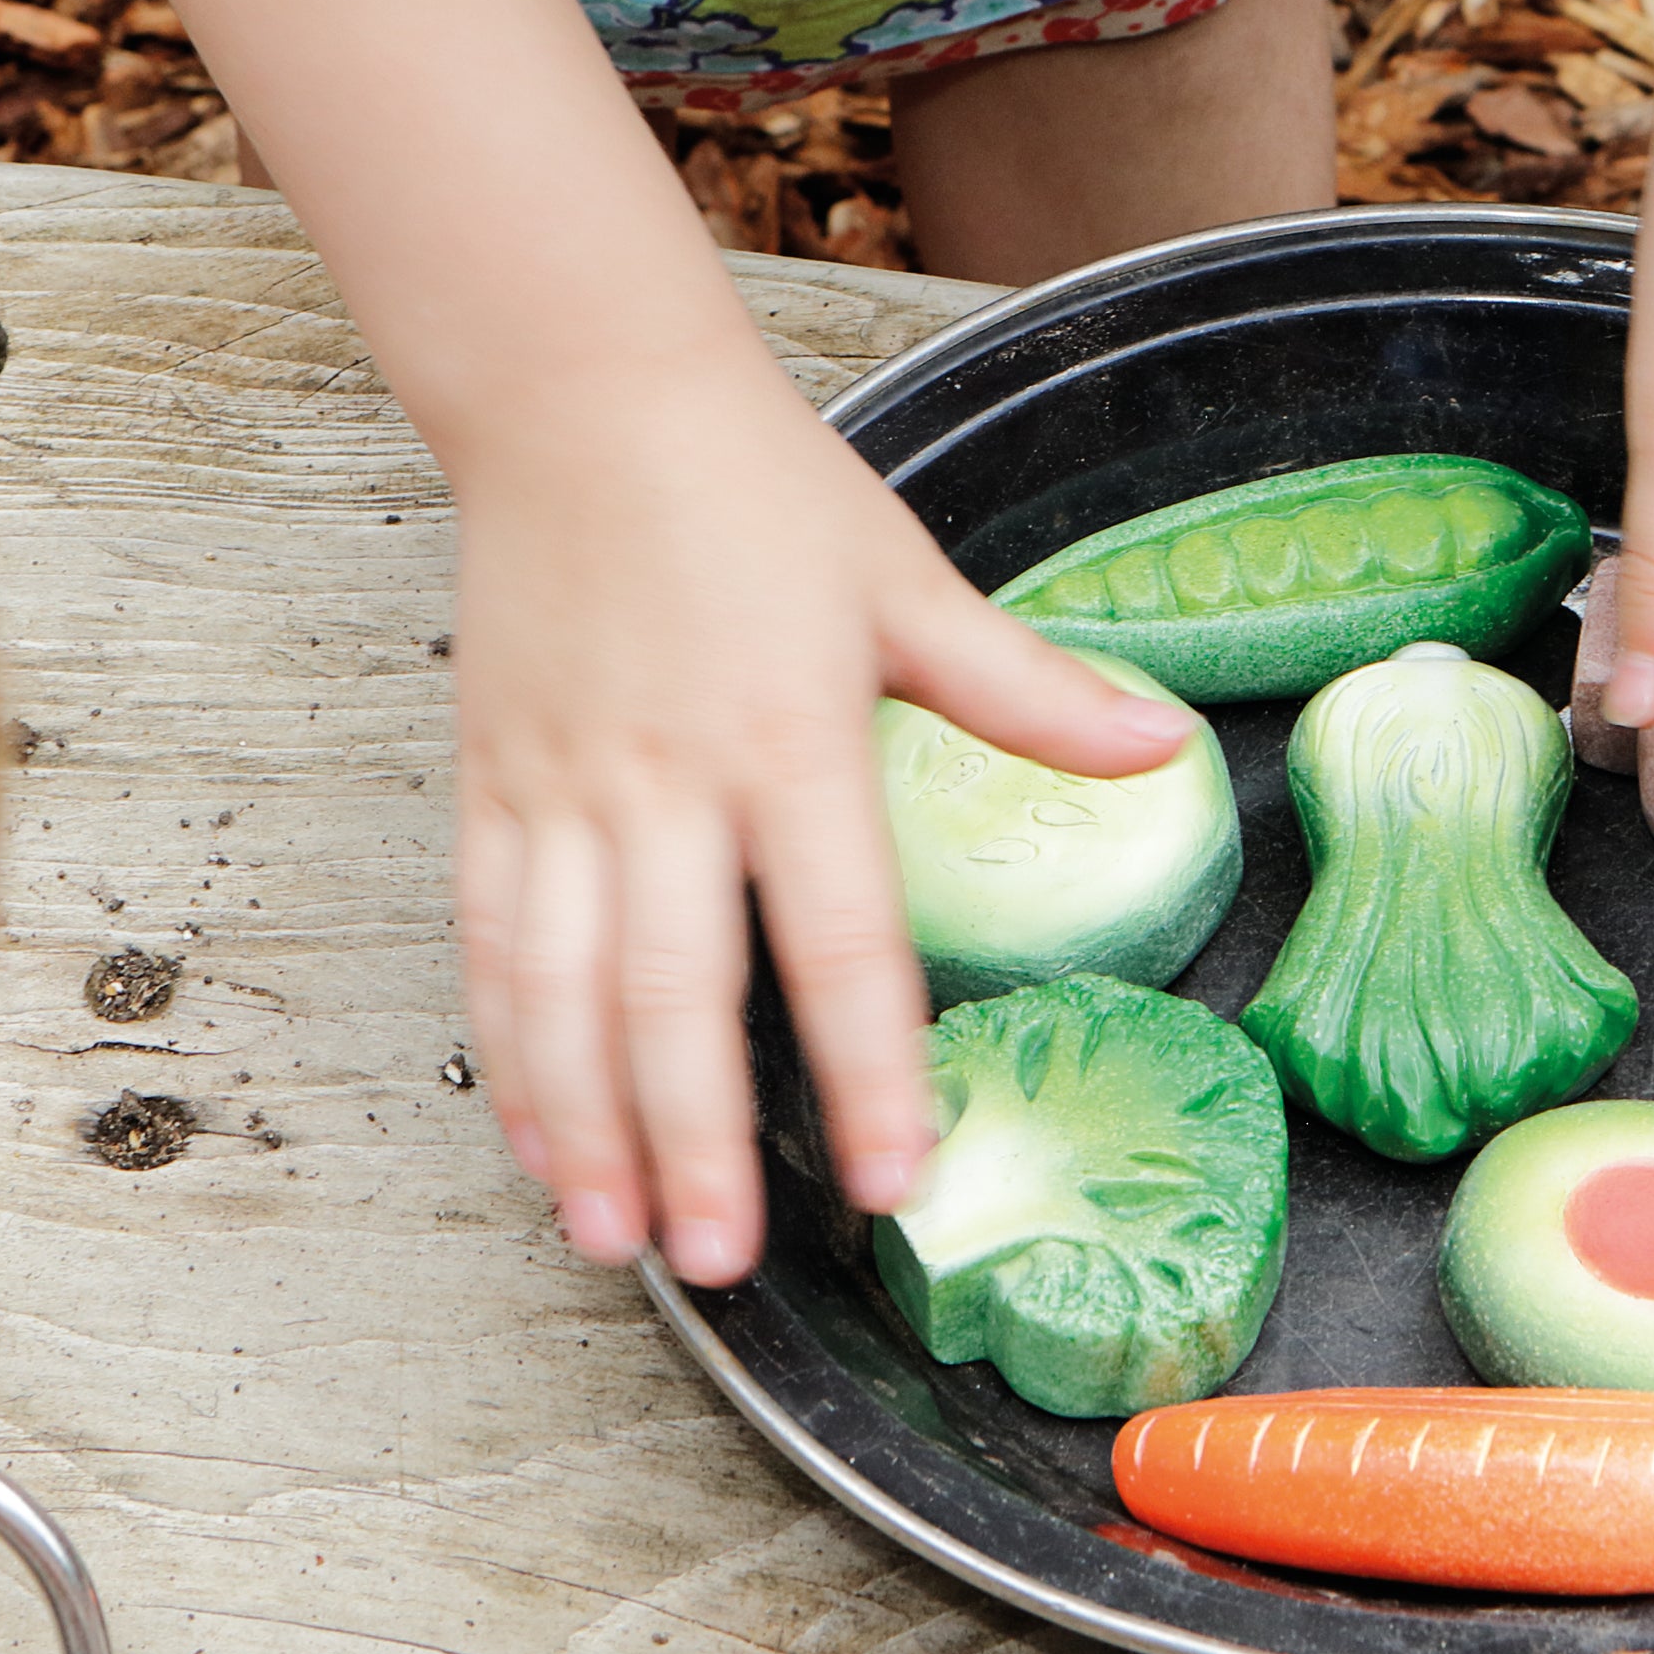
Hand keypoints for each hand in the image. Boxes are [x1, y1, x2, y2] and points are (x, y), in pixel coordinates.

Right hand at [445, 358, 1186, 1282]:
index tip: (891, 1177)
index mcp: (791, 735)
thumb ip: (1026, 691)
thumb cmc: (756, 487)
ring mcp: (566, 787)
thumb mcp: (905, 581)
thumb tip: (1164, 751)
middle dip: (697, 1139)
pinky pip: (489, 939)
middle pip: (676, 992)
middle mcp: (668, 778)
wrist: (583, 394)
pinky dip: (510, 1047)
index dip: (869, 1066)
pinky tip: (536, 1134)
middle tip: (728, 1260)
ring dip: (587, 1123)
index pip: (840, 937)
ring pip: (562, 988)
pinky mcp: (491, 782)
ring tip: (617, 1238)